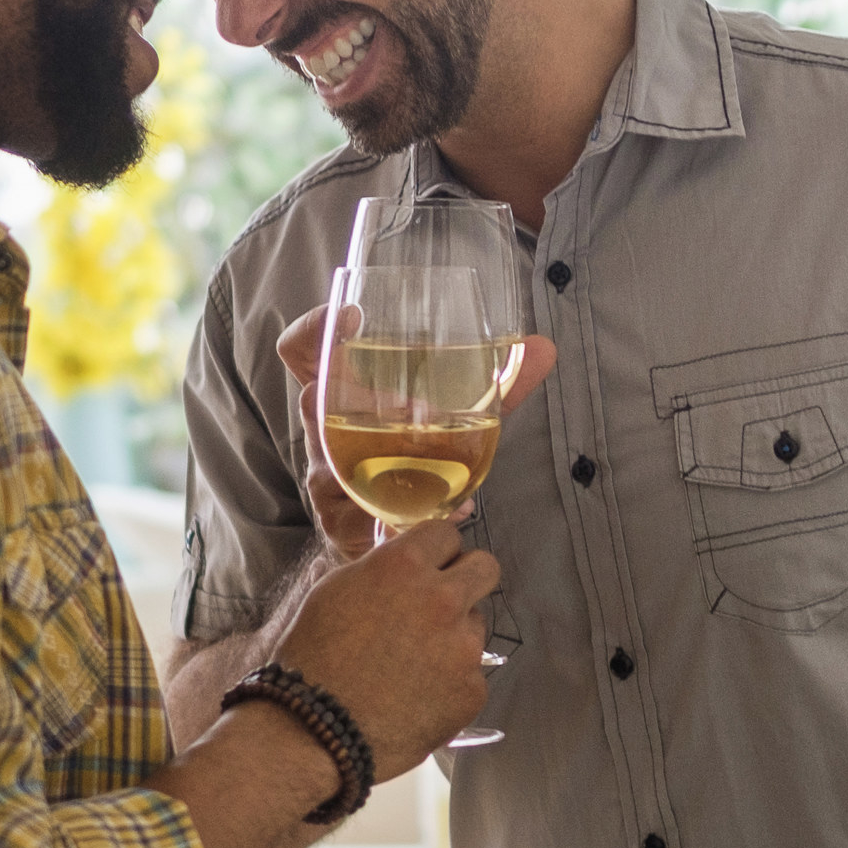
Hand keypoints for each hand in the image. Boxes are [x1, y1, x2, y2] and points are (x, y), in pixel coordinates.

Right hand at [273, 514, 501, 777]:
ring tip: (411, 664)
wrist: (314, 731)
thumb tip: (406, 562)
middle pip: (486, 567)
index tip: (427, 565)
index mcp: (404, 566)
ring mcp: (463, 647)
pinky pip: (471, 674)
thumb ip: (381, 569)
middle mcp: (442, 599)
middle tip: (442, 601)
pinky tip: (416, 697)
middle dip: (466, 577)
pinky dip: (450, 683)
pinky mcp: (472, 690)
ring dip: (453, 635)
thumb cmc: (313, 658)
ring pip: (476, 625)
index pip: (447, 532)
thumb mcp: (335, 591)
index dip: (435, 551)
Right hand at [274, 309, 558, 555]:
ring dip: (375, 464)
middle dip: (352, 398)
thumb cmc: (409, 460)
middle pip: (309, 402)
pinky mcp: (343, 526)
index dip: (313, 328)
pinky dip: (411, 517)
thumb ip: (498, 386)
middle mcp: (323, 435)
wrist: (378, 533)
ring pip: (328, 468)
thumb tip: (545, 348)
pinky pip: (367, 520)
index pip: (303, 352)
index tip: (352, 314)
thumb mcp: (453, 417)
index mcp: (340, 396)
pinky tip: (456, 510)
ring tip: (436, 464)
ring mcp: (328, 482)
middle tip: (409, 407)